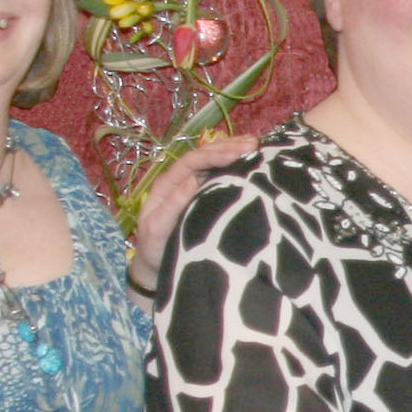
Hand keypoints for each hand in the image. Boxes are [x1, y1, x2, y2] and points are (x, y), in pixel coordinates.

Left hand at [130, 133, 257, 290]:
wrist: (156, 268)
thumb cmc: (155, 249)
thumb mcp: (158, 229)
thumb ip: (172, 205)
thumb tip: (192, 181)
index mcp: (168, 184)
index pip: (192, 161)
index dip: (214, 155)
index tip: (237, 154)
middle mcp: (181, 181)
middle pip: (205, 155)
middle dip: (228, 147)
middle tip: (254, 144)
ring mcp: (194, 187)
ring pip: (214, 162)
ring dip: (233, 151)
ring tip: (256, 144)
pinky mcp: (206, 196)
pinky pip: (221, 175)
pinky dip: (236, 165)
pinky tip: (251, 160)